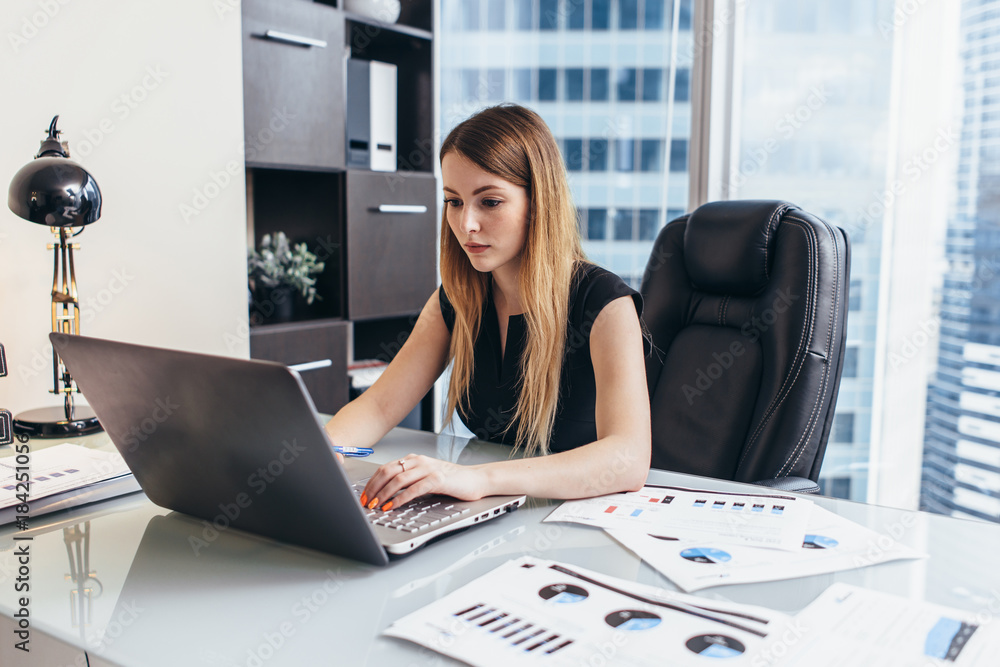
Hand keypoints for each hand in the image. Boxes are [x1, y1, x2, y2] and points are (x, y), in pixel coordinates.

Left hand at [359, 454, 487, 511]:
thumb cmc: (450, 482)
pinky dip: (400, 499)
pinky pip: (414, 489)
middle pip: (387, 472)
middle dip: (373, 489)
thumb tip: (384, 495)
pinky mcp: (438, 479)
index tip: (363, 496)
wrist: (475, 480)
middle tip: (366, 503)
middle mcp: (419, 461)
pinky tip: (393, 506)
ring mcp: (429, 469)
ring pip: (398, 480)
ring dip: (384, 494)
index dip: (371, 483)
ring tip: (376, 506)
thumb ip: (408, 482)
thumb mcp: (425, 478)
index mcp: (413, 460)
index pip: (385, 468)